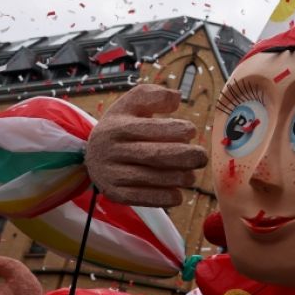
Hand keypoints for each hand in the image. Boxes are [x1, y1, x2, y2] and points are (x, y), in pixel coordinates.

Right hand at [85, 85, 207, 207]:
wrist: (92, 155)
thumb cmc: (123, 125)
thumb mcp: (131, 105)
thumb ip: (154, 96)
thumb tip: (176, 97)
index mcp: (117, 126)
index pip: (152, 128)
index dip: (178, 130)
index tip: (191, 131)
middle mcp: (111, 150)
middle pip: (155, 155)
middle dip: (186, 157)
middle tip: (202, 157)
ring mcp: (110, 174)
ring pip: (153, 178)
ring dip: (180, 178)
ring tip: (191, 175)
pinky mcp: (115, 194)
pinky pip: (145, 199)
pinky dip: (167, 197)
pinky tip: (178, 192)